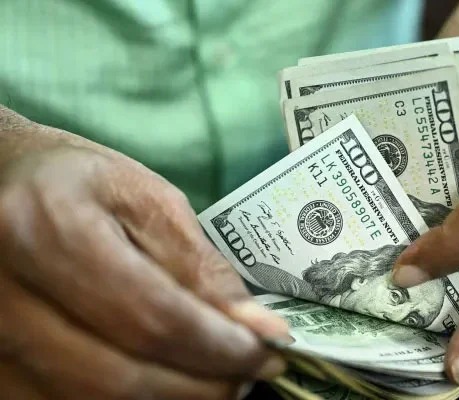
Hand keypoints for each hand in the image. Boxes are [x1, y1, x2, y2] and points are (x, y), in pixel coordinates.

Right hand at [0, 115, 288, 398]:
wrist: (1, 185)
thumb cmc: (77, 182)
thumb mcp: (147, 201)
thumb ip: (200, 267)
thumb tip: (258, 328)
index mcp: (49, 231)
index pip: (150, 316)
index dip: (218, 347)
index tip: (268, 352)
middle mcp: (4, 297)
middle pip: (119, 377)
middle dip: (203, 385)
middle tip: (250, 371)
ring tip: (216, 376)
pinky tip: (170, 378)